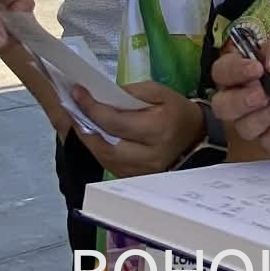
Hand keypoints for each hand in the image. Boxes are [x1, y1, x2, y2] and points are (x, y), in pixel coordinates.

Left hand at [73, 81, 203, 177]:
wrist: (196, 141)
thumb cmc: (178, 113)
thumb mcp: (162, 93)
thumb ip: (133, 92)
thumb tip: (104, 95)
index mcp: (157, 130)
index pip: (115, 121)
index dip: (92, 107)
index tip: (77, 92)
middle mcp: (148, 156)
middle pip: (104, 143)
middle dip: (84, 123)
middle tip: (73, 106)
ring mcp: (140, 171)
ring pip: (103, 156)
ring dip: (87, 137)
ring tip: (79, 119)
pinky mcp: (135, 178)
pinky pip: (109, 164)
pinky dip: (97, 148)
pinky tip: (93, 135)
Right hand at [208, 24, 269, 155]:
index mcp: (244, 69)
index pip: (222, 72)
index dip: (233, 71)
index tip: (255, 69)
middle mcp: (246, 96)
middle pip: (221, 106)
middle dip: (238, 101)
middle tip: (261, 94)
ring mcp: (260, 120)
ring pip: (242, 127)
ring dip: (261, 117)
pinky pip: (267, 143)